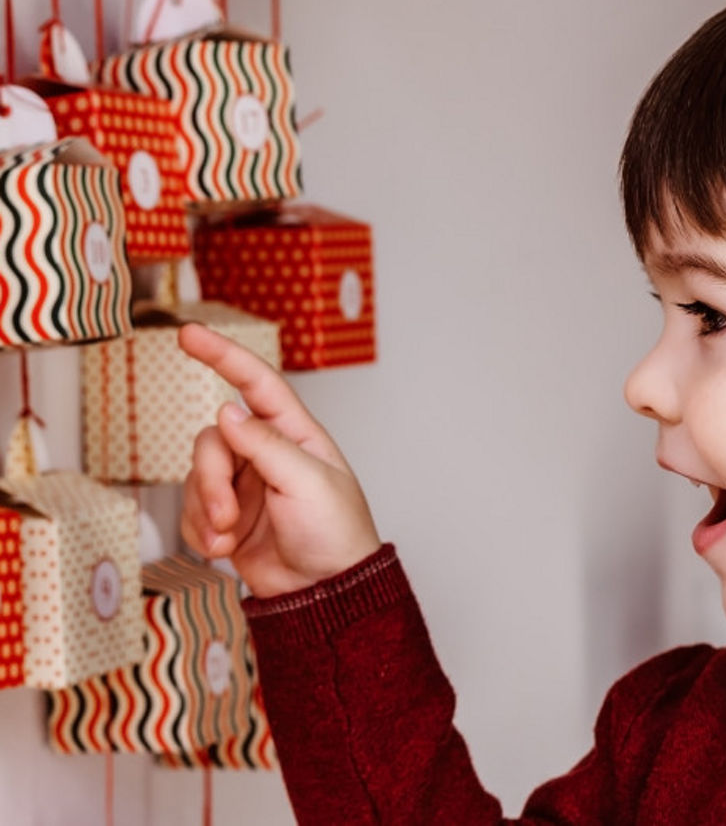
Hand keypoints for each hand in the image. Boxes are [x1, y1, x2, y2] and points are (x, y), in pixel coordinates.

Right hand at [178, 323, 381, 597]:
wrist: (326, 593)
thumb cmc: (335, 533)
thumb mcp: (307, 484)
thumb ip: (265, 445)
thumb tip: (227, 410)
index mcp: (296, 435)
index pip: (257, 383)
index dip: (223, 355)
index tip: (188, 333)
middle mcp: (266, 454)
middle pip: (212, 441)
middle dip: (210, 480)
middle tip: (227, 516)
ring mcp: (244, 485)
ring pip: (196, 477)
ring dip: (206, 511)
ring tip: (230, 539)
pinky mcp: (227, 517)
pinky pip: (191, 512)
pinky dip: (200, 532)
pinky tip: (224, 550)